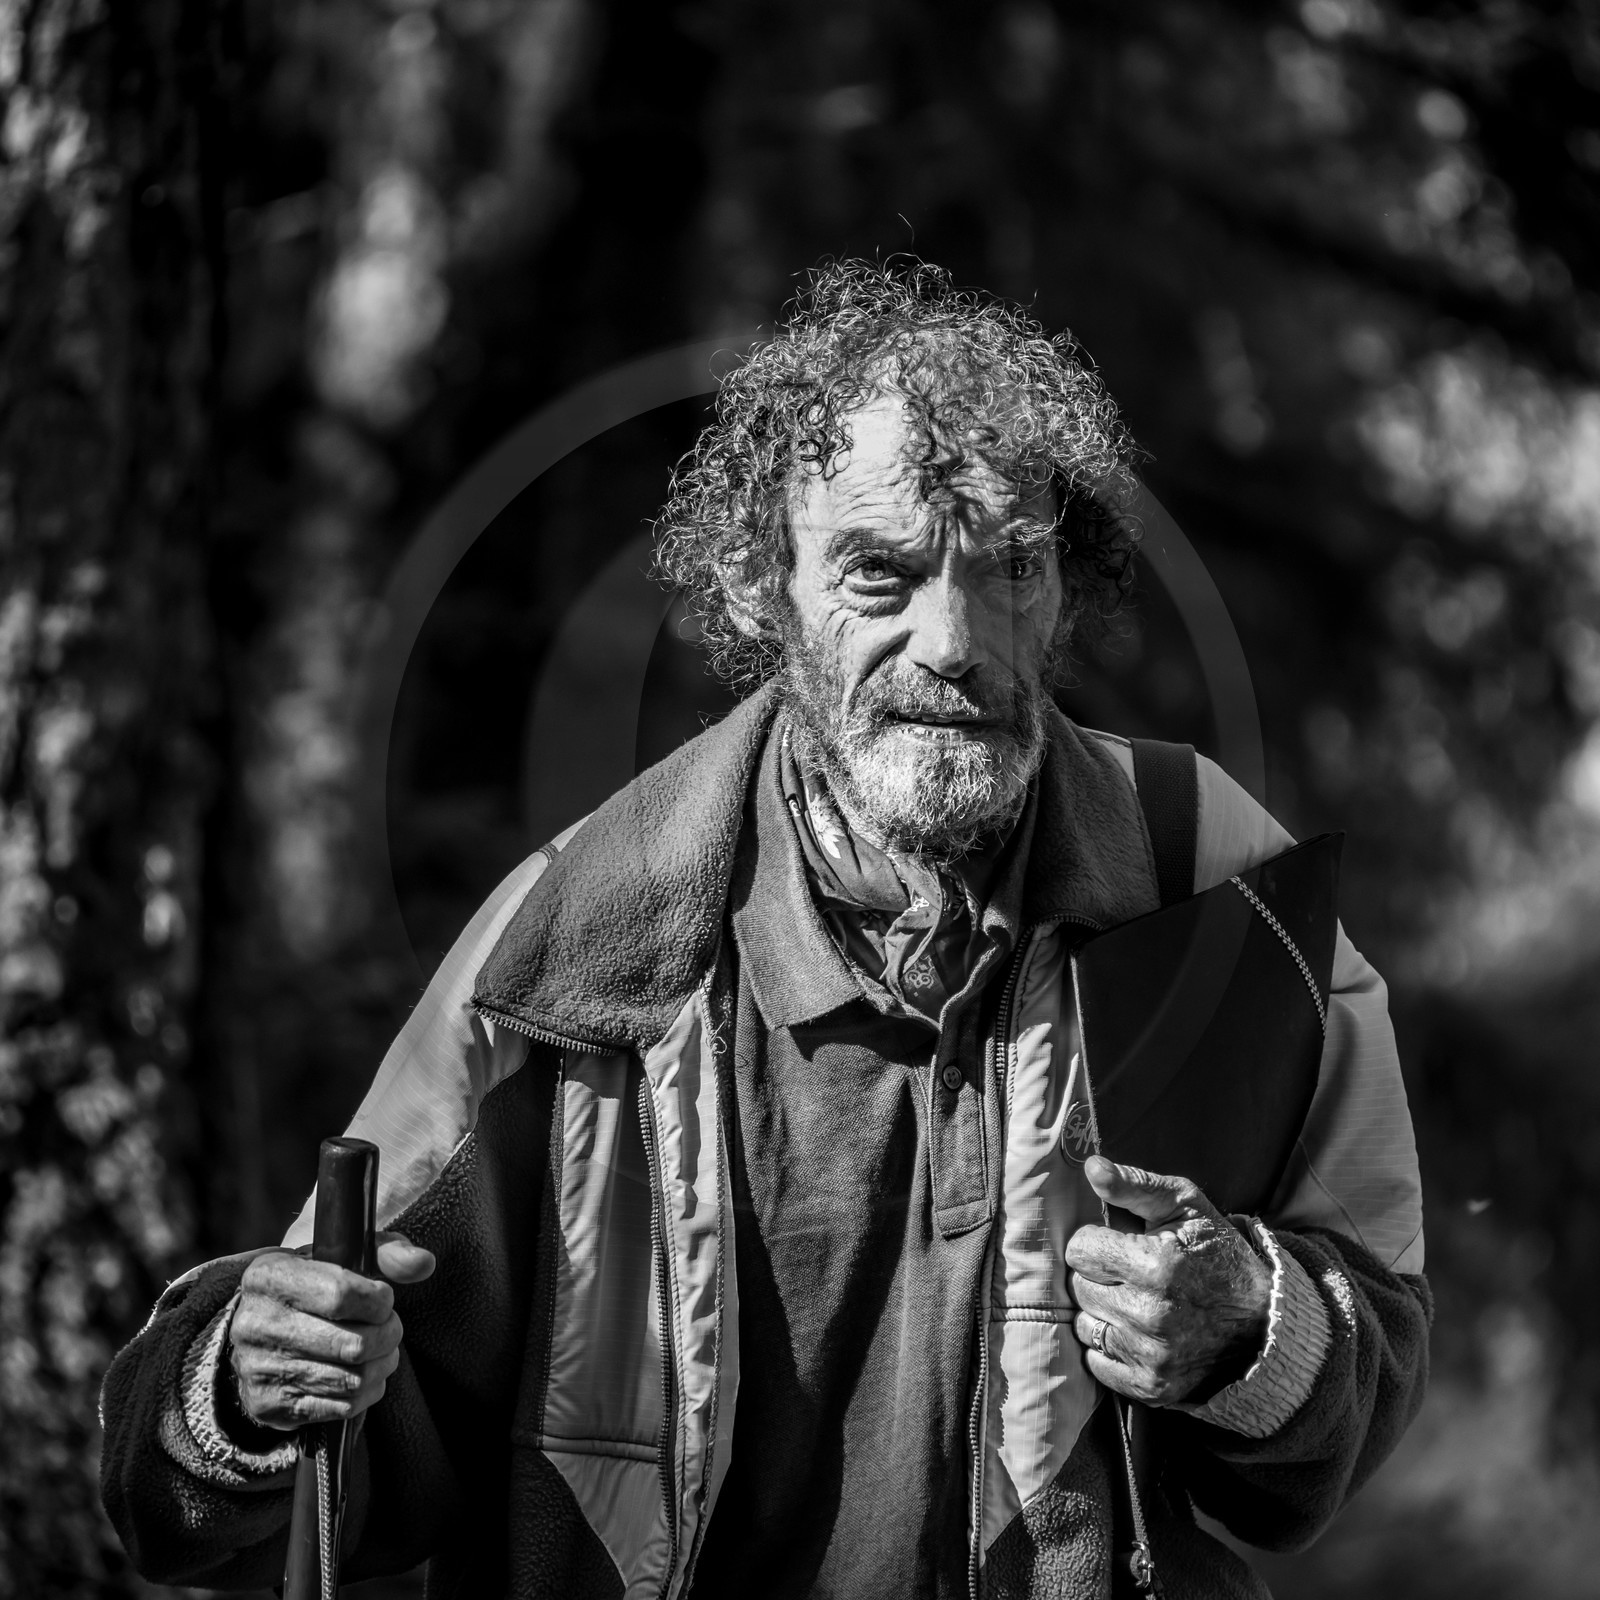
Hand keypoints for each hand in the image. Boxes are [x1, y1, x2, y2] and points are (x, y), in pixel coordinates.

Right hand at [228, 1232, 435, 1430]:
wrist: (262, 1331)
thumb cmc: (316, 1284)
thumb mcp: (345, 1255)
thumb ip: (388, 1252)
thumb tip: (424, 1263)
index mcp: (269, 1276)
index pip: (341, 1294)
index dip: (378, 1300)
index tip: (385, 1299)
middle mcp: (254, 1323)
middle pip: (352, 1344)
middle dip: (388, 1336)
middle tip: (391, 1327)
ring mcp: (258, 1369)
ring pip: (351, 1379)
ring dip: (381, 1364)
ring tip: (382, 1350)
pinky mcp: (269, 1406)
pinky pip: (340, 1407)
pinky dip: (366, 1393)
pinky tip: (365, 1374)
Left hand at [1065, 1156, 1271, 1406]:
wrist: (1264, 1323)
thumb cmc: (1218, 1254)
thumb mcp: (1186, 1205)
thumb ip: (1135, 1185)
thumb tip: (1091, 1167)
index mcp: (1156, 1264)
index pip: (1080, 1249)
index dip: (1097, 1241)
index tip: (1120, 1243)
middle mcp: (1150, 1313)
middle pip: (1079, 1286)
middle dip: (1099, 1275)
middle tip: (1130, 1273)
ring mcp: (1151, 1355)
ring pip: (1084, 1324)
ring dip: (1101, 1312)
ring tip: (1135, 1301)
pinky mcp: (1151, 1387)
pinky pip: (1096, 1363)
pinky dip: (1109, 1348)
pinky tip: (1137, 1332)